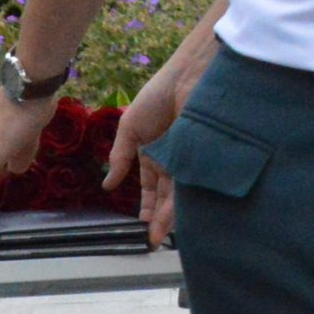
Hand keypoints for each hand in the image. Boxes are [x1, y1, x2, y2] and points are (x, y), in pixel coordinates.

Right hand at [103, 59, 190, 248]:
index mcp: (155, 152)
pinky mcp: (205, 154)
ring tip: (164, 234)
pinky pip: (195, 180)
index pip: (152, 186)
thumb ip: (120, 155)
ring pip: (181, 191)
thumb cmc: (158, 95)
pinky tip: (182, 215)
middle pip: (167, 193)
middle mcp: (174, 158)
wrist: (190, 74)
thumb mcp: (130, 126)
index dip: (148, 205)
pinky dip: (188, 198)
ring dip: (172, 214)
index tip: (143, 224)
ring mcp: (190, 156)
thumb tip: (108, 185)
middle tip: (154, 239)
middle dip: (160, 216)